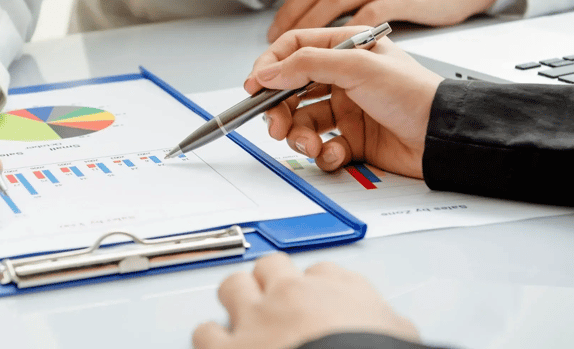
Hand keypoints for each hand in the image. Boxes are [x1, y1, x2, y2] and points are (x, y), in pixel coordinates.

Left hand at [193, 253, 418, 348]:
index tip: (314, 297)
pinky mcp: (232, 348)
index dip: (314, 286)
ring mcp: (259, 319)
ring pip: (233, 286)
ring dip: (235, 301)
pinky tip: (217, 345)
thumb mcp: (400, 334)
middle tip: (274, 301)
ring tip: (241, 316)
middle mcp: (295, 295)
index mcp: (339, 290)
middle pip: (271, 266)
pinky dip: (210, 339)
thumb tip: (391, 327)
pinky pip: (206, 333)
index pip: (322, 271)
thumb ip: (386, 321)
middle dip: (270, 282)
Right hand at [245, 27, 442, 177]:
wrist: (443, 137)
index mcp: (345, 49)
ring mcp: (347, 110)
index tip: (254, 85)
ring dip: (300, 136)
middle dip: (279, 110)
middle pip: (292, 91)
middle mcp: (343, 78)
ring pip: (303, 123)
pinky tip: (338, 153)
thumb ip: (306, 64)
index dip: (270, 66)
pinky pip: (323, 147)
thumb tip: (268, 70)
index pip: (294, 50)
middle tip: (276, 125)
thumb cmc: (414, 93)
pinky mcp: (353, 139)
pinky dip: (324, 154)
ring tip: (310, 145)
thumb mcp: (356, 66)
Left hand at [267, 0, 501, 41]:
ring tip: (299, 51)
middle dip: (292, 20)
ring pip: (335, 0)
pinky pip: (368, 15)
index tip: (271, 37)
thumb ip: (340, 13)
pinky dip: (348, 34)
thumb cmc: (412, 7)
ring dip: (311, 26)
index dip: (286, 13)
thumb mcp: (370, 2)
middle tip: (277, 47)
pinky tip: (335, 53)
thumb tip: (299, 39)